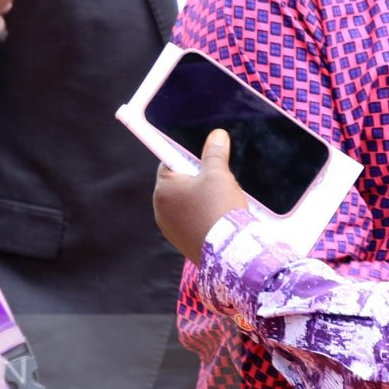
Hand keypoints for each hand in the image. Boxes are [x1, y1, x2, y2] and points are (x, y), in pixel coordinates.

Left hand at [154, 129, 251, 263]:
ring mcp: (170, 228)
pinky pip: (191, 222)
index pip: (169, 162)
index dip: (187, 156)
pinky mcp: (182, 242)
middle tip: (218, 180)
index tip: (202, 158)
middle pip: (179, 183)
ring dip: (201, 199)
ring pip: (186, 203)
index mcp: (164, 188)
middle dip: (197, 179)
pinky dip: (203, 217)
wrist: (228, 252)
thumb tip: (217, 136)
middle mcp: (161, 209)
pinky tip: (219, 218)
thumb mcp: (219, 174)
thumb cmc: (219, 209)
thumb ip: (215, 153)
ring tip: (222, 201)